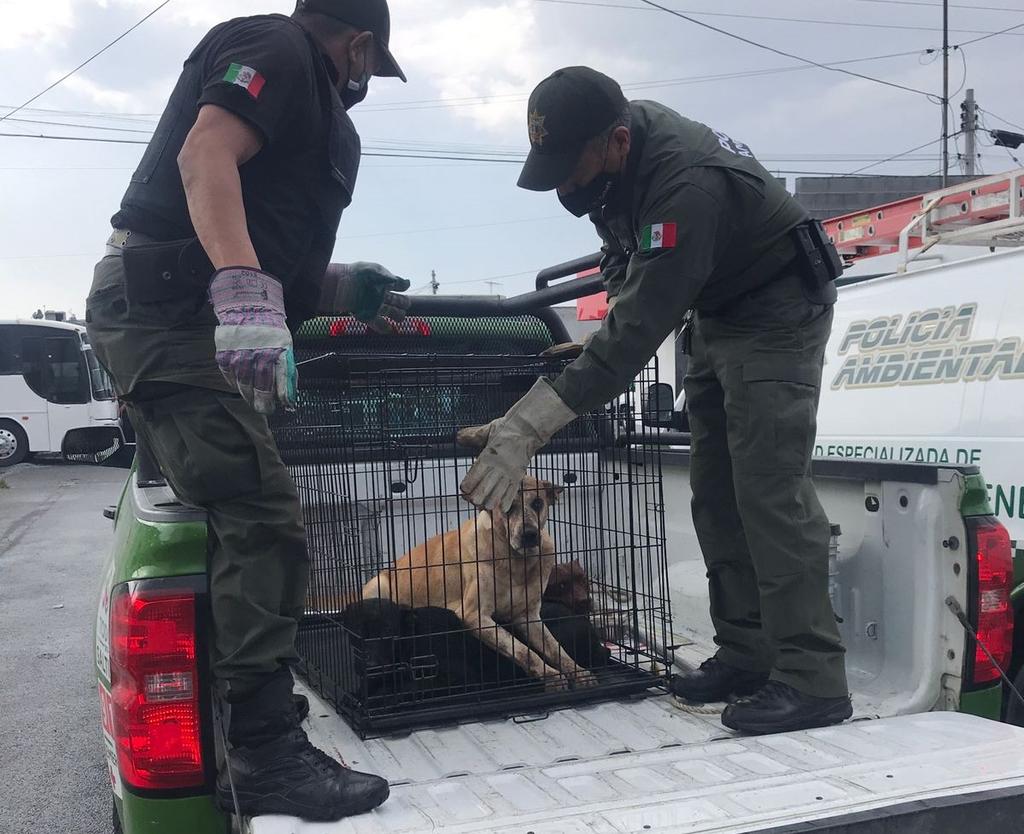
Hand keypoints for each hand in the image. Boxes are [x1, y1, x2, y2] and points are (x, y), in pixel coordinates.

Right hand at [209, 267, 296, 414]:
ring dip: (249, 395)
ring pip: (244, 383)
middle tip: (266, 410)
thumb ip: (287, 367)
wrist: (248, 304)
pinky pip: (229, 374)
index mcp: (277, 350)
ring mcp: (240, 354)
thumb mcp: (286, 344)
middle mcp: (259, 353)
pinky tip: (239, 387)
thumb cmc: (270, 328)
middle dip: (264, 400)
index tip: (285, 405)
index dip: (283, 393)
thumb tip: (289, 391)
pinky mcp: (225, 353)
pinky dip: (234, 383)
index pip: (282, 377)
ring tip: (253, 402)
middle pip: (261, 384)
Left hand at [323, 262, 411, 333]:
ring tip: (400, 319)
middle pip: (397, 300)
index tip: (404, 286)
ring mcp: (374, 305)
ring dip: (397, 316)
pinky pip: (377, 323)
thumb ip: (392, 278)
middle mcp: (380, 294)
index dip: (403, 286)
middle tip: (405, 305)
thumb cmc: (358, 275)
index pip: (398, 285)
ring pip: (390, 312)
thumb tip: (408, 283)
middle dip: (403, 303)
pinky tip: (389, 329)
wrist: (341, 285)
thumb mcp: (377, 271)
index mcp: (382, 281)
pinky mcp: (367, 316)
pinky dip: (383, 327)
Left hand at [458, 379, 576, 510]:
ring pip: (497, 495)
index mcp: (488, 456)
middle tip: (472, 499)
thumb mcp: (487, 431)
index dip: (466, 487)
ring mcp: (509, 473)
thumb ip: (472, 436)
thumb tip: (458, 437)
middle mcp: (498, 467)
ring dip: (489, 502)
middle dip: (475, 498)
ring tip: (485, 505)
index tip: (463, 490)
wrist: (528, 429)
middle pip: (483, 490)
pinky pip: (512, 492)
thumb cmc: (507, 428)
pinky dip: (506, 502)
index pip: (473, 477)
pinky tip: (502, 508)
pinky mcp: (519, 475)